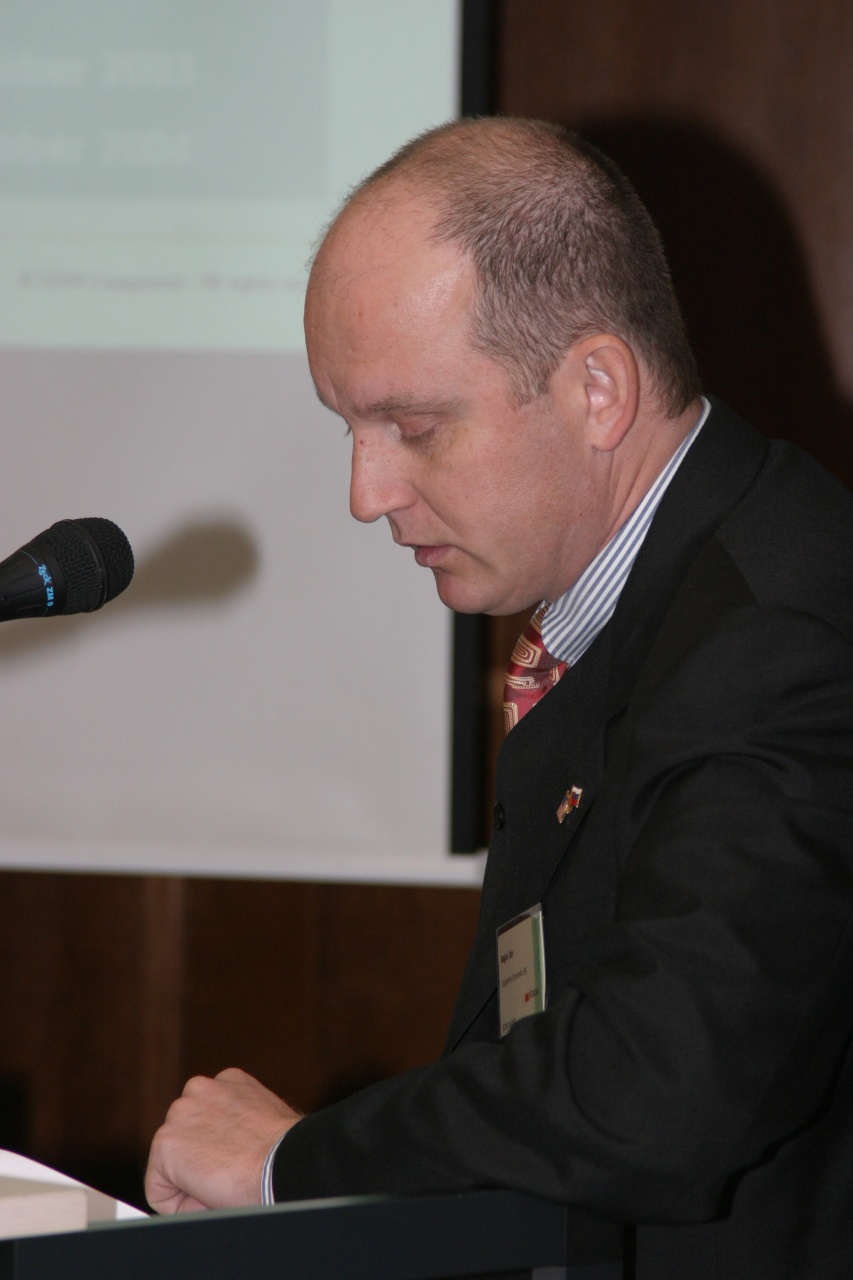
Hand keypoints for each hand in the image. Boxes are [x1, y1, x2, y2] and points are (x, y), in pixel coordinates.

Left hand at [145, 1067, 300, 1213]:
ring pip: (172, 1165)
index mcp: (227, 1082)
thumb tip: (231, 1149)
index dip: (222, 1152)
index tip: (242, 1160)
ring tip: (224, 1180)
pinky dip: (179, 1204)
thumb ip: (240, 1123)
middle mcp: (199, 1089)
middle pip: (186, 1141)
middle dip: (203, 1162)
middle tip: (233, 1173)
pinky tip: (209, 1193)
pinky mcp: (165, 1144)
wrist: (282, 1163)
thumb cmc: (285, 1151)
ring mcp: (180, 1114)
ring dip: (192, 1180)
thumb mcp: (265, 1119)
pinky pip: (160, 1190)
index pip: (205, 1123)